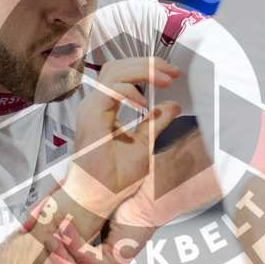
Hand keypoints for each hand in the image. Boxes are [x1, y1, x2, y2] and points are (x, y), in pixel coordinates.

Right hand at [40, 191, 158, 263]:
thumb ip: (48, 211)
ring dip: (60, 257)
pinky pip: (88, 260)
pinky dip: (73, 245)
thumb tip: (26, 226)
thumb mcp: (71, 202)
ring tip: (50, 237)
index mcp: (84, 261)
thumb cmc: (109, 198)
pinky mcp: (116, 263)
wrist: (141, 193)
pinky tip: (65, 226)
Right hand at [63, 57, 181, 226]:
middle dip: (147, 64)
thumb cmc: (112, 179)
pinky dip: (128, 90)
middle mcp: (95, 105)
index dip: (147, 69)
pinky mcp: (91, 118)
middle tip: (171, 72)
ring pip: (113, 73)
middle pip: (118, 67)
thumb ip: (156, 123)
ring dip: (142, 71)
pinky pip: (108, 91)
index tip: (172, 75)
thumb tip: (173, 105)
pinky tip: (144, 103)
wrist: (98, 199)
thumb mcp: (144, 144)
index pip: (121, 74)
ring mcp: (90, 109)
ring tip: (164, 81)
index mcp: (104, 108)